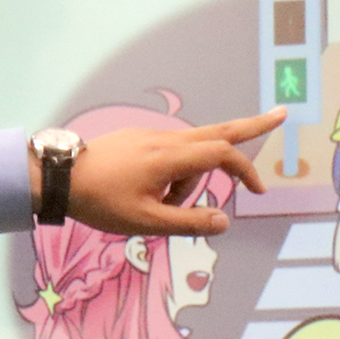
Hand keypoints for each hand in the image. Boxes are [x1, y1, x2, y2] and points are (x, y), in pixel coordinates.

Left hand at [57, 108, 284, 236]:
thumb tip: (224, 222)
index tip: (257, 191)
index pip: (222, 155)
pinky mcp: (136, 139)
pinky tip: (146, 194)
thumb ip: (188, 223)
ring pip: (188, 153)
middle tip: (281, 115)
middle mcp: (164, 140)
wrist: (58, 177)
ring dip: (188, 182)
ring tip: (160, 209)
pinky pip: (167, 155)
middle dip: (251, 126)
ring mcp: (149, 136)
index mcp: (170, 157)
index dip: (245, 171)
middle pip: (218, 130)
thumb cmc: (100, 202)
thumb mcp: (145, 222)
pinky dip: (171, 175)